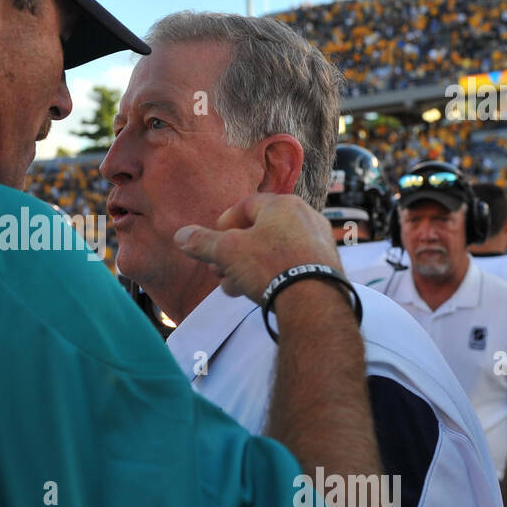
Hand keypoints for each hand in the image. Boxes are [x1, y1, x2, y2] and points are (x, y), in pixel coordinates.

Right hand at [174, 193, 342, 302]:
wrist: (314, 302)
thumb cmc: (271, 267)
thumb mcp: (227, 252)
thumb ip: (202, 242)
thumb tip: (180, 236)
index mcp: (282, 204)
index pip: (245, 205)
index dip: (223, 224)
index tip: (213, 244)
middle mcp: (305, 216)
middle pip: (259, 231)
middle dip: (233, 253)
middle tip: (219, 272)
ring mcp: (319, 241)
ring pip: (274, 250)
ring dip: (249, 267)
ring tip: (234, 288)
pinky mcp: (326, 264)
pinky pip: (292, 263)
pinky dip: (273, 273)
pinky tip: (260, 292)